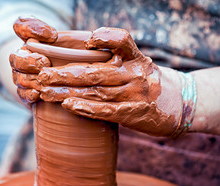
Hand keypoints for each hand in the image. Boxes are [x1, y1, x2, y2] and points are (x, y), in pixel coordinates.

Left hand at [10, 19, 182, 136]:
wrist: (178, 104)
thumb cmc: (148, 81)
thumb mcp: (137, 62)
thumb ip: (114, 57)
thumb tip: (83, 48)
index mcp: (135, 56)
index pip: (121, 40)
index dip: (105, 38)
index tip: (86, 41)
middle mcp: (136, 73)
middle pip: (95, 71)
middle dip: (64, 73)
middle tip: (41, 73)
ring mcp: (135, 94)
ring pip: (96, 91)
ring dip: (67, 92)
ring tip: (44, 91)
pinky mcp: (134, 113)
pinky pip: (107, 111)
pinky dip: (86, 108)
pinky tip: (68, 106)